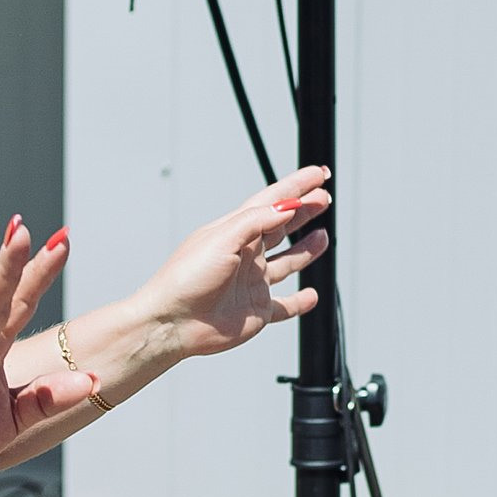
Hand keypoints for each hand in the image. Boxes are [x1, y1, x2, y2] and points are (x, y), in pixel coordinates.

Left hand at [135, 166, 332, 357]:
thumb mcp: (221, 238)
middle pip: (282, 227)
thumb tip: (287, 205)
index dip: (296, 186)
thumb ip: (256, 220)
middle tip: (324, 198)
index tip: (319, 174)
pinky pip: (285, 305)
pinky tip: (312, 295)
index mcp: (235, 231)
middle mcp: (246, 255)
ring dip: (306, 249)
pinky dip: (300, 301)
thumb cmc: (186, 278)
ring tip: (323, 235)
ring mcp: (252, 283)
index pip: (272, 202)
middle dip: (304, 211)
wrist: (172, 322)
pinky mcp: (256, 310)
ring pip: (287, 262)